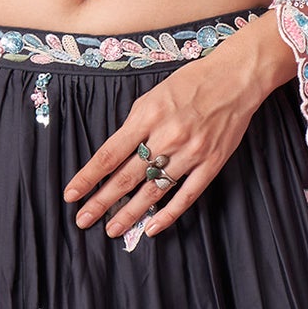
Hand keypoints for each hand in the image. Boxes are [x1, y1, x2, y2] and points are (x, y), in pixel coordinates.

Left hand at [64, 16, 296, 239]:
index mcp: (147, 116)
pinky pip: (186, 195)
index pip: (109, 154)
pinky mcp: (211, 163)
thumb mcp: (153, 95)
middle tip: (83, 220)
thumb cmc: (192, 83)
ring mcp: (190, 152)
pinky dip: (168, 214)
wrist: (236, 78)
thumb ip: (135, 125)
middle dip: (102, 201)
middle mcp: (167, 136)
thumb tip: (116, 154)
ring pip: (153, 191)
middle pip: (127, 177)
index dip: (88, 177)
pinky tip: (151, 228)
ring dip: (130, 213)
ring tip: (112, 230)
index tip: (72, 194)